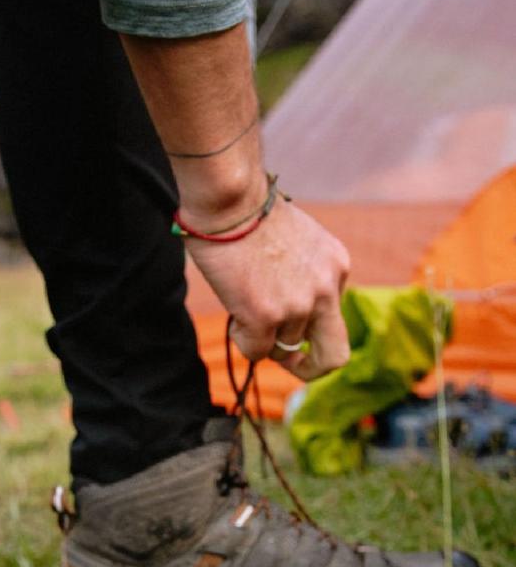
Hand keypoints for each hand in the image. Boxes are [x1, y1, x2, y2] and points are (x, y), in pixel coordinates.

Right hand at [185, 199, 351, 380]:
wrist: (230, 198)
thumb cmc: (249, 212)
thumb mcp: (295, 243)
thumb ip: (300, 275)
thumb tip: (280, 306)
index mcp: (336, 267)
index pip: (331, 315)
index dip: (309, 326)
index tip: (292, 329)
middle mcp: (325, 290)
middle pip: (334, 354)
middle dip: (311, 367)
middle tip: (289, 362)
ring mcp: (297, 306)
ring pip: (282, 350)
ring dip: (260, 338)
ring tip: (241, 307)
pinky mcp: (265, 317)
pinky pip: (255, 351)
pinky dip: (241, 340)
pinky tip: (233, 313)